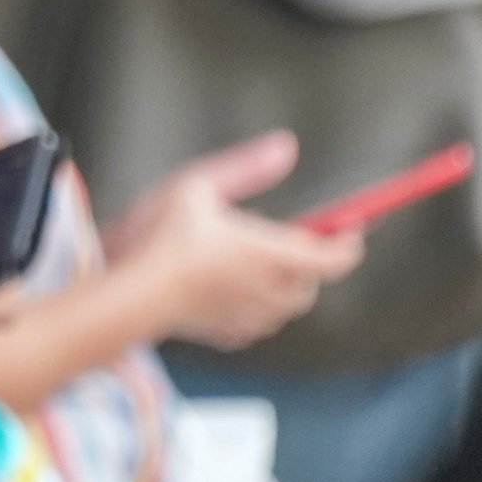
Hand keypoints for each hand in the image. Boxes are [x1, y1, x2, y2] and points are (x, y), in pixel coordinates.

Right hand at [103, 130, 360, 351]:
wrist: (130, 292)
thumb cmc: (160, 237)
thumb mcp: (198, 184)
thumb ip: (246, 166)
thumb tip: (286, 147)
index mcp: (268, 254)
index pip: (333, 257)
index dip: (349, 241)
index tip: (351, 226)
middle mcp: (267, 290)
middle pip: (312, 283)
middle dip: (312, 262)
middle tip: (297, 238)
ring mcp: (248, 316)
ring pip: (288, 307)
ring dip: (288, 285)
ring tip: (261, 262)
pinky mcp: (227, 334)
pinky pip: (259, 324)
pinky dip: (260, 308)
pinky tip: (237, 291)